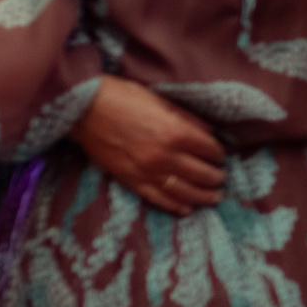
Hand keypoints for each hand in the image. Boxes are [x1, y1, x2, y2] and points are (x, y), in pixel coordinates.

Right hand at [70, 75, 225, 215]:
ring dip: (203, 196)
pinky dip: (175, 205)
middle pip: (201, 173)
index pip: (208, 149)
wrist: (84, 108)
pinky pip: (158, 199)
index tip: (219, 155)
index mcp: (175, 132)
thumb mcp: (161, 100)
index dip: (218, 153)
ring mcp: (147, 171)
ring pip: (184, 191)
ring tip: (214, 197)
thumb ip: (187, 118)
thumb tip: (209, 132)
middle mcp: (165, 155)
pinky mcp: (131, 181)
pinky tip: (187, 208)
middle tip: (221, 178)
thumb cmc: (123, 97)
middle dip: (215, 177)